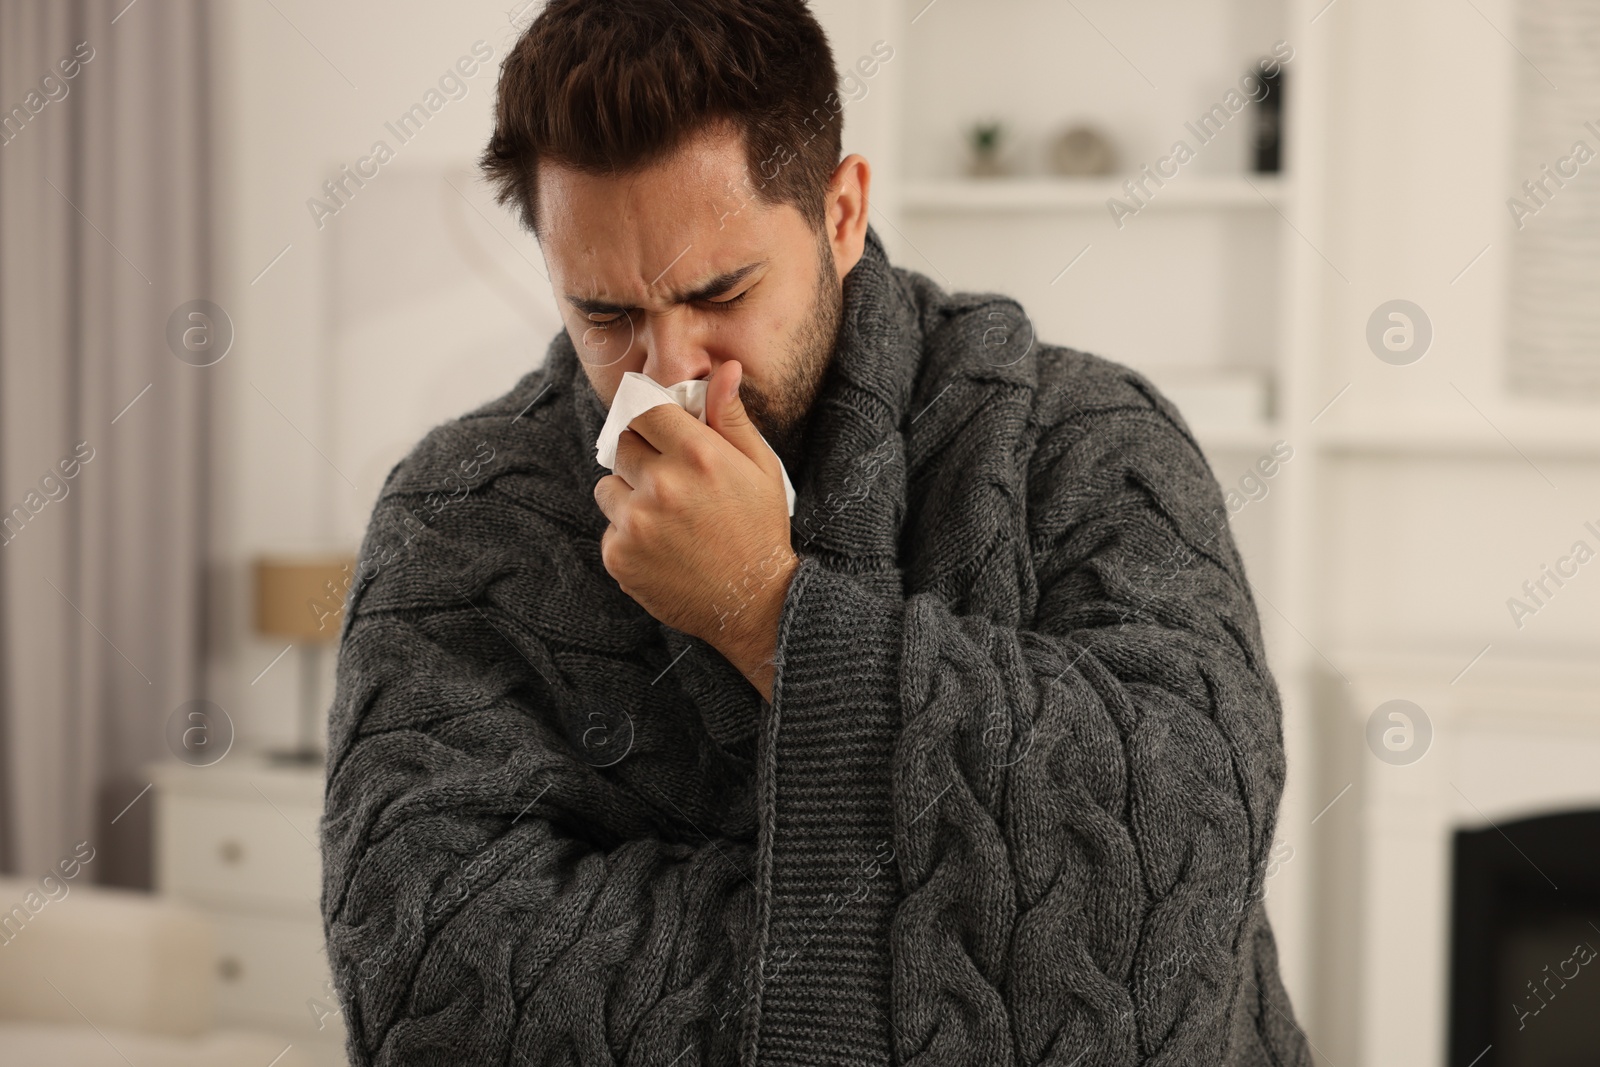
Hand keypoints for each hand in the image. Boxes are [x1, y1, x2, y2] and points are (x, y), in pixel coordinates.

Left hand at [594, 360, 797, 699]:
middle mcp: (661, 484)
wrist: (752, 604)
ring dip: (628, 495)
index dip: (651, 418)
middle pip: (622, 444)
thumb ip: (732, 417)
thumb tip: (725, 369)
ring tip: (667, 519)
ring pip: (608, 486)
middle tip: (671, 481)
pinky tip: (662, 548)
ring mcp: (634, 521)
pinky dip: (628, 534)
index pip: (645, 409)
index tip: (659, 430)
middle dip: (642, 456)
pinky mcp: (618, 554)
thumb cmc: (760, 531)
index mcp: (697, 454)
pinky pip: (609, 527)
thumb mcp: (761, 468)